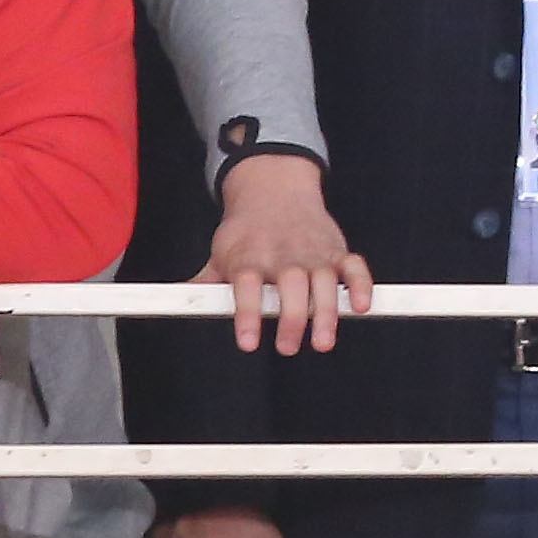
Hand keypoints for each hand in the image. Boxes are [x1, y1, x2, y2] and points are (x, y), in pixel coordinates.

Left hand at [206, 152, 370, 356]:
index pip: (247, 288)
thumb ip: (205, 284)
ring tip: (323, 341)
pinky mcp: (337, 251)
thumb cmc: (248, 230)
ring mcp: (314, 253)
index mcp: (250, 258)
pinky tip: (360, 307)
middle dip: (293, 319)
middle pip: (291, 286)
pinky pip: (355, 267)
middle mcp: (284, 256)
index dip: (247, 316)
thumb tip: (176, 303)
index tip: (249, 342)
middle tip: (288, 347)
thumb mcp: (221, 252)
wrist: (276, 189)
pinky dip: (361, 286)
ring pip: (324, 282)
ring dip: (326, 312)